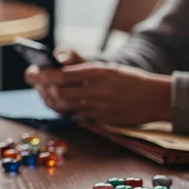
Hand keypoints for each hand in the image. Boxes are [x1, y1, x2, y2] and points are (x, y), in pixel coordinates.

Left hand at [27, 61, 173, 125]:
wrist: (157, 97)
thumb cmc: (131, 80)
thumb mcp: (109, 69)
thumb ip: (85, 72)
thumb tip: (59, 73)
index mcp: (98, 71)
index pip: (62, 74)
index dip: (43, 75)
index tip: (32, 73)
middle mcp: (97, 88)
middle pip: (60, 92)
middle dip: (43, 90)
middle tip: (35, 86)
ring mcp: (100, 105)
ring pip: (67, 105)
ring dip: (52, 101)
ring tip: (45, 95)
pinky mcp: (104, 118)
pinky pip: (79, 115)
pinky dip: (68, 110)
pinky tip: (63, 106)